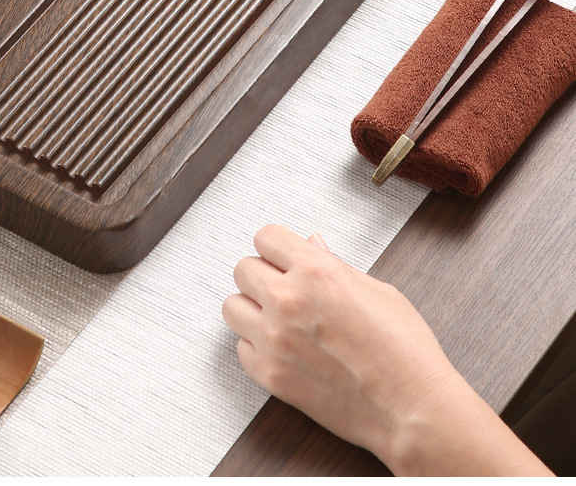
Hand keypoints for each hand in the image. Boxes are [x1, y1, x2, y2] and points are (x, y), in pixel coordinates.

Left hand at [223, 224, 551, 475]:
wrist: (412, 407)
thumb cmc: (405, 351)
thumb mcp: (376, 289)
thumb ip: (334, 264)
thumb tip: (312, 245)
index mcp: (317, 271)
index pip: (266, 236)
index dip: (276, 246)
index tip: (282, 256)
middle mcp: (289, 300)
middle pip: (243, 268)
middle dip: (262, 274)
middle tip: (280, 286)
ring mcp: (276, 339)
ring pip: (232, 307)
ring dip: (251, 309)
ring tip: (275, 317)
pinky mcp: (271, 376)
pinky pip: (241, 349)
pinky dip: (255, 347)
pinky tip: (279, 348)